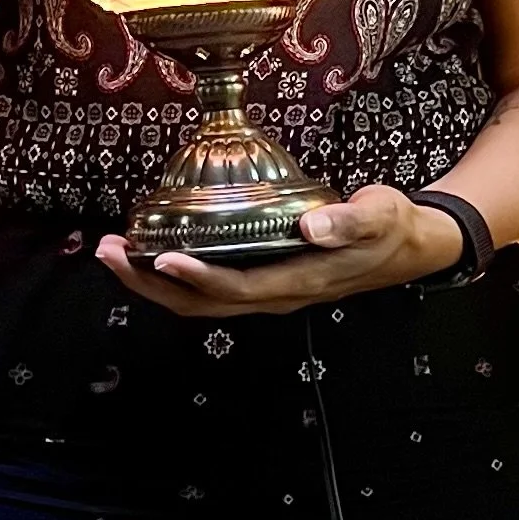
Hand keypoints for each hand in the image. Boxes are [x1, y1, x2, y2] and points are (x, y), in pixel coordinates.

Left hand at [96, 187, 462, 317]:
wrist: (410, 247)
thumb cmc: (392, 227)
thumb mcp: (382, 215)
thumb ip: (349, 220)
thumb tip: (311, 227)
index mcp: (300, 281)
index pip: (239, 288)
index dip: (199, 278)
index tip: (161, 259)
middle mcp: (277, 294)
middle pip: (203, 304)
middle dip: (150, 284)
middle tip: (107, 253)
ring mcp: (269, 292)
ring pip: (200, 300)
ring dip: (152, 282)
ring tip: (112, 253)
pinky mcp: (264, 281)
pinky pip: (210, 288)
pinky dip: (174, 275)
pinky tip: (151, 254)